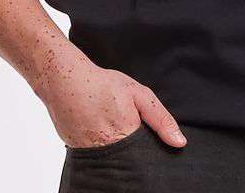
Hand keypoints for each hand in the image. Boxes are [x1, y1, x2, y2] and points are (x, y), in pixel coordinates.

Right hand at [35, 51, 186, 149]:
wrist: (65, 81)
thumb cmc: (103, 84)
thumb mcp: (139, 94)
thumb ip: (161, 119)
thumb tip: (179, 143)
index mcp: (127, 138)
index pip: (146, 158)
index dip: (150, 152)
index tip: (151, 145)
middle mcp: (108, 153)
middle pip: (130, 164)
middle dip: (134, 153)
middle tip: (128, 131)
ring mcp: (91, 156)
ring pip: (113, 163)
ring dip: (116, 152)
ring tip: (112, 128)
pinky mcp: (78, 156)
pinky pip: (96, 159)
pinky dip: (101, 149)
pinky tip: (100, 132)